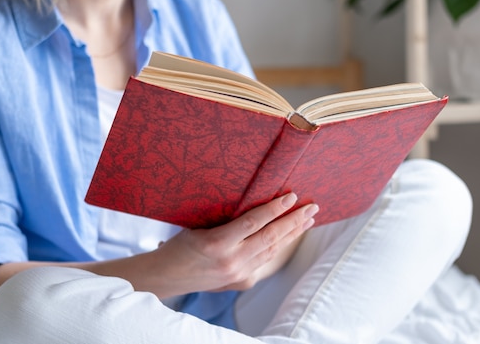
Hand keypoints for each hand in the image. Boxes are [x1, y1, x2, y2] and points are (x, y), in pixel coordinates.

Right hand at [148, 193, 318, 295]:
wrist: (168, 277)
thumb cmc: (180, 245)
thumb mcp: (199, 226)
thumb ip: (227, 220)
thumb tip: (257, 205)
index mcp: (216, 243)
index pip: (253, 223)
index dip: (275, 209)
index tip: (292, 197)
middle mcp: (231, 261)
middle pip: (270, 238)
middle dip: (294, 221)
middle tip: (312, 207)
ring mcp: (238, 274)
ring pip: (272, 250)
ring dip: (291, 233)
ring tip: (307, 219)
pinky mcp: (242, 282)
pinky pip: (264, 261)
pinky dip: (277, 246)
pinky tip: (288, 236)